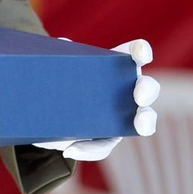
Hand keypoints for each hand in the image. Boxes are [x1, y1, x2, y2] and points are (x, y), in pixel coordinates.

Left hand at [34, 38, 158, 161]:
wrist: (44, 118)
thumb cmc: (58, 85)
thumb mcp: (55, 70)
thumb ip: (60, 56)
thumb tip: (65, 44)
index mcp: (115, 67)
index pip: (134, 53)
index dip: (141, 50)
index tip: (141, 53)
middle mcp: (126, 91)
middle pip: (147, 88)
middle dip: (147, 90)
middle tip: (139, 96)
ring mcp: (121, 118)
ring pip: (144, 120)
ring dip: (145, 122)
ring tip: (139, 126)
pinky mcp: (106, 140)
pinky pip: (102, 147)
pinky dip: (87, 149)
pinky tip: (70, 148)